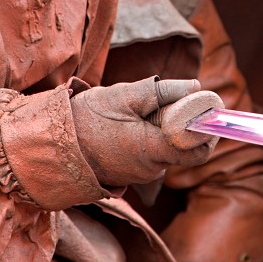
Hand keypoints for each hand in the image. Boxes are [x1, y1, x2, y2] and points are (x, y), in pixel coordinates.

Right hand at [70, 77, 217, 187]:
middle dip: (185, 124)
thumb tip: (195, 87)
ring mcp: (140, 174)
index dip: (207, 128)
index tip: (208, 107)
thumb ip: (163, 91)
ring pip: (168, 150)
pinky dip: (152, 137)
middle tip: (173, 100)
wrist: (54, 144)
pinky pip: (152, 155)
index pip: (198, 148)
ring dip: (166, 129)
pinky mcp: (129, 173)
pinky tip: (133, 121)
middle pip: (185, 148)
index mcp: (153, 150)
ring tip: (144, 108)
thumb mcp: (125, 95)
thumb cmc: (88, 118)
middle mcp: (151, 168)